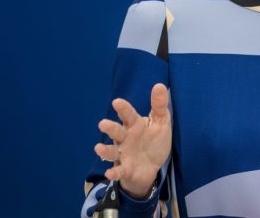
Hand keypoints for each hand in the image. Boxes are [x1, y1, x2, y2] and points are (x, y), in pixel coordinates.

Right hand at [94, 83, 171, 198]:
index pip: (129, 115)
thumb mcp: (161, 122)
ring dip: (105, 150)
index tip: (117, 102)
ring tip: (98, 148)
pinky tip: (110, 173)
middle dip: (110, 128)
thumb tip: (159, 85)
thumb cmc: (154, 140)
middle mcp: (126, 138)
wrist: (152, 166)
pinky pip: (118, 171)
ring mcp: (123, 154)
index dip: (123, 108)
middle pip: (116, 131)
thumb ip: (159, 105)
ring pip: (112, 151)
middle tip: (103, 124)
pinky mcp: (125, 169)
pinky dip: (114, 173)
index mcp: (135, 125)